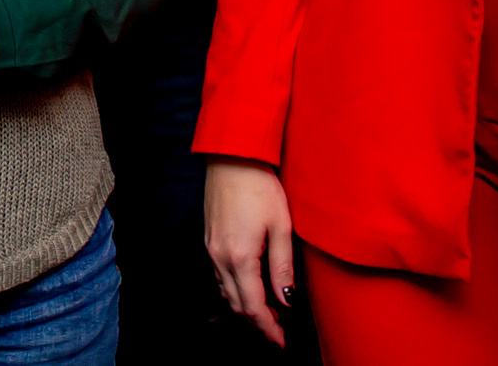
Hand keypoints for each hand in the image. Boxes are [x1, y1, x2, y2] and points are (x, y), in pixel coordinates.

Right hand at [205, 157, 295, 346]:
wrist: (232, 157)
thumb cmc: (260, 187)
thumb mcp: (281, 227)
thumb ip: (282, 268)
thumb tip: (287, 300)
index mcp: (240, 257)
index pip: (253, 305)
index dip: (268, 327)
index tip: (282, 340)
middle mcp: (220, 258)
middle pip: (236, 304)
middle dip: (257, 322)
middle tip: (278, 331)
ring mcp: (211, 249)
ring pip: (225, 292)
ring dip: (245, 307)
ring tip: (267, 314)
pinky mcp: (209, 240)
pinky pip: (219, 277)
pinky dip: (234, 291)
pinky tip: (248, 289)